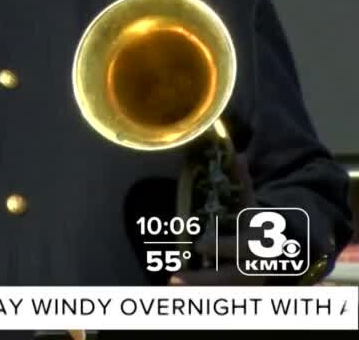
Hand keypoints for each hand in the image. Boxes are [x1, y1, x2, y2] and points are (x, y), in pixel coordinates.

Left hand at [169, 154, 263, 285]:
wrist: (280, 252)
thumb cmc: (257, 225)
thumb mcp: (252, 205)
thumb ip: (243, 183)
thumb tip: (236, 154)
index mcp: (258, 244)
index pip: (240, 247)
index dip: (221, 246)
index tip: (199, 245)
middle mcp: (255, 268)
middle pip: (231, 278)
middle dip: (204, 279)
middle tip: (174, 279)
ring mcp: (249, 285)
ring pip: (224, 292)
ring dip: (198, 291)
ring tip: (170, 287)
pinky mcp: (240, 293)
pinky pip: (221, 297)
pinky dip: (202, 297)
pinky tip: (177, 296)